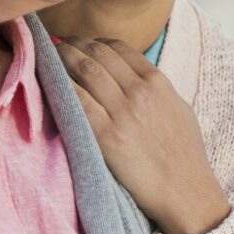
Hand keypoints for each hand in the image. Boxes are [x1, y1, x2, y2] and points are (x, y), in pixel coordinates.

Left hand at [56, 37, 229, 233]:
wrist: (186, 192)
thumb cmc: (185, 155)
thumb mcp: (178, 109)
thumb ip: (156, 89)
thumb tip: (134, 76)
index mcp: (157, 82)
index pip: (118, 48)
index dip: (94, 41)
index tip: (80, 43)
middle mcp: (139, 91)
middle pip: (97, 53)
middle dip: (72, 44)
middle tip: (56, 44)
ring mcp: (122, 112)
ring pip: (84, 69)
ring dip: (61, 58)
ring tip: (47, 56)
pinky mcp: (106, 136)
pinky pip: (76, 101)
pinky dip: (60, 86)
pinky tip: (48, 82)